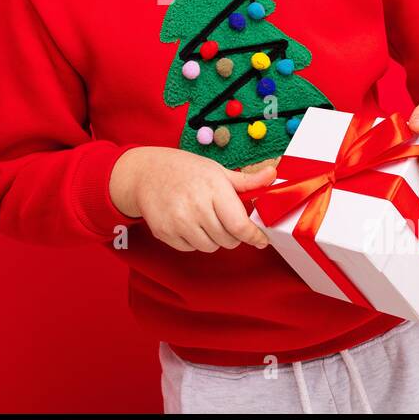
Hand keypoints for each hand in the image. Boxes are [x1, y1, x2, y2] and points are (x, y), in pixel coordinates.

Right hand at [109, 146, 276, 251]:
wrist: (145, 173)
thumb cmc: (185, 170)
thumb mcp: (217, 170)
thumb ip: (247, 181)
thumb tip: (273, 175)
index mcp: (214, 188)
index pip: (240, 225)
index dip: (254, 236)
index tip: (261, 239)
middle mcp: (196, 206)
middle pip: (227, 240)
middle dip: (231, 234)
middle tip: (223, 219)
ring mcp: (178, 221)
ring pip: (210, 247)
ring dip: (213, 239)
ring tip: (204, 219)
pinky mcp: (164, 232)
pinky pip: (190, 248)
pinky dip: (193, 240)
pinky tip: (187, 222)